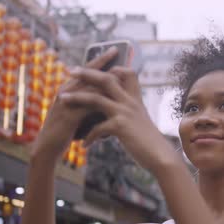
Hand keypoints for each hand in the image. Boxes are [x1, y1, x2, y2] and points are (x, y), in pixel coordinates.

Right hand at [30, 47, 119, 161]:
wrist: (48, 148)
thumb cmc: (65, 131)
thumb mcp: (76, 112)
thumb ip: (88, 102)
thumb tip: (107, 95)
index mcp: (67, 89)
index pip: (86, 71)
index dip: (99, 59)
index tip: (114, 50)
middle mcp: (65, 92)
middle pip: (86, 73)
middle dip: (102, 61)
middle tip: (116, 49)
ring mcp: (66, 103)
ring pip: (88, 87)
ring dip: (105, 80)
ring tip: (119, 72)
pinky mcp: (68, 116)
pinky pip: (87, 106)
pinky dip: (101, 101)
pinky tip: (113, 98)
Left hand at [59, 60, 178, 171]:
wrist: (160, 156)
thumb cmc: (149, 141)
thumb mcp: (140, 120)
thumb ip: (130, 111)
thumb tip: (118, 110)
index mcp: (135, 99)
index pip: (125, 73)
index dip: (111, 68)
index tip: (95, 67)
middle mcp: (130, 102)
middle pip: (106, 79)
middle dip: (87, 73)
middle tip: (71, 70)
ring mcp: (125, 113)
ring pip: (96, 98)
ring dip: (77, 97)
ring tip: (62, 99)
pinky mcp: (120, 127)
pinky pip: (98, 127)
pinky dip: (88, 136)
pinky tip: (83, 144)